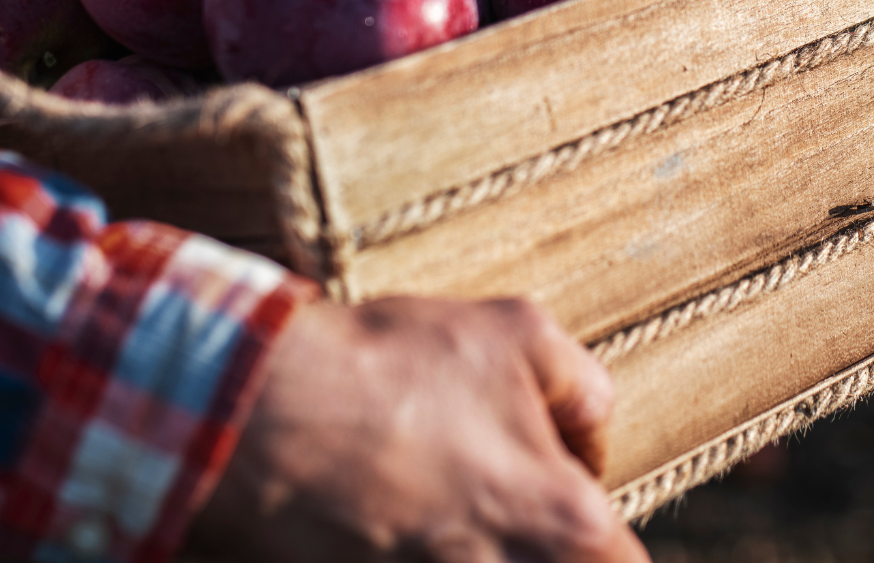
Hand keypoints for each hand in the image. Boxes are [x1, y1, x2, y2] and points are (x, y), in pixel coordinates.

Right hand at [186, 296, 648, 562]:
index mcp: (568, 525)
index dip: (600, 536)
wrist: (273, 414)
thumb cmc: (396, 367)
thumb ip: (583, 384)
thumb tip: (589, 427)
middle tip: (494, 489)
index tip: (568, 501)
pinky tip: (393, 511)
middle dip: (536, 538)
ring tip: (439, 496)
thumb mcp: (520, 331)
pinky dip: (414, 548)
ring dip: (478, 541)